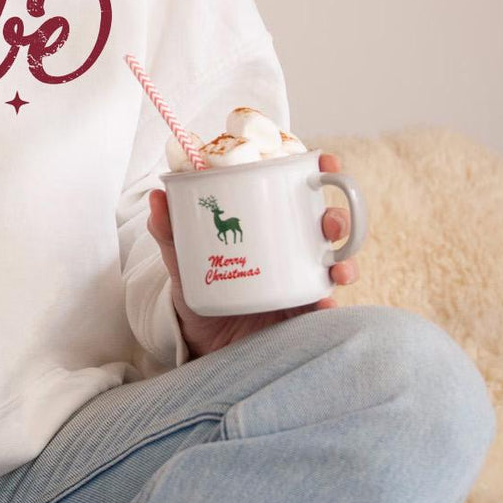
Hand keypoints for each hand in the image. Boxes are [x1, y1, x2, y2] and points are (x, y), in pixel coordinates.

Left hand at [147, 151, 359, 359]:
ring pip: (335, 264)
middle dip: (337, 218)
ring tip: (337, 268)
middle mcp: (292, 250)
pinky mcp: (301, 313)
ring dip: (345, 261)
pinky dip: (328, 305)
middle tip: (329, 221)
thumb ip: (170, 232)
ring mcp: (300, 281)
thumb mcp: (182, 261)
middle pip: (326, 227)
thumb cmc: (199, 293)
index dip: (320, 173)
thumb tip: (157, 197)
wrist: (201, 341)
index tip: (324, 161)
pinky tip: (324, 306)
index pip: (299, 193)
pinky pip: (323, 306)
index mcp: (269, 226)